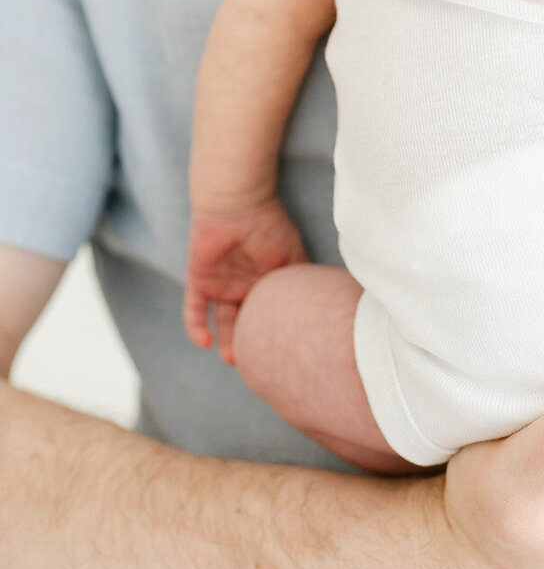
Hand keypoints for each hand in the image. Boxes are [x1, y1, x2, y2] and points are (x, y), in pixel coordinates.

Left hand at [184, 199, 308, 364]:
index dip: (273, 333)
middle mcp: (244, 286)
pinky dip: (197, 327)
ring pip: (222, 321)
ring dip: (226, 341)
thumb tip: (324, 308)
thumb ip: (303, 283)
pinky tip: (205, 343)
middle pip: (246, 322)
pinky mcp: (200, 281)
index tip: (282, 355)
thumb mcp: (294, 258)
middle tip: (258, 365)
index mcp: (266, 282)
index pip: (268, 314)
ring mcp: (221, 284)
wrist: (239, 203)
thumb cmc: (270, 226)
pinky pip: (194, 310)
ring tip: (233, 359)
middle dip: (250, 344)